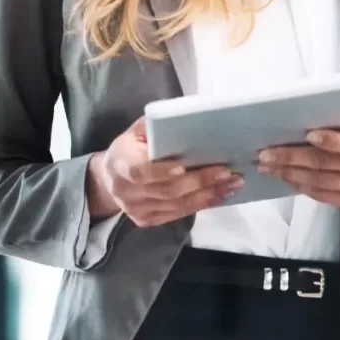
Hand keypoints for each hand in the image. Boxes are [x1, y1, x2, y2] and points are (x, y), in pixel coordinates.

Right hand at [87, 117, 243, 227]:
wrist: (109, 178)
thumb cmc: (129, 147)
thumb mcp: (135, 131)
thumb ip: (155, 126)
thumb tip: (185, 118)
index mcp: (121, 163)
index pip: (141, 171)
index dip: (162, 171)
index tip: (184, 166)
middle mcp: (126, 191)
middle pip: (167, 190)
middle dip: (199, 182)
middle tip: (227, 173)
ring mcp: (136, 210)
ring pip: (176, 206)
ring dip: (207, 196)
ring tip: (231, 185)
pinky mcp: (146, 221)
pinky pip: (176, 215)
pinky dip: (200, 205)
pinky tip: (218, 196)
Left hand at [256, 98, 339, 208]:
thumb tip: (316, 102)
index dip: (331, 141)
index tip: (307, 134)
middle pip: (327, 165)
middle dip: (292, 158)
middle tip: (265, 153)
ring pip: (320, 183)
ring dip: (289, 174)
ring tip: (266, 166)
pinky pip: (324, 196)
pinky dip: (301, 187)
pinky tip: (285, 177)